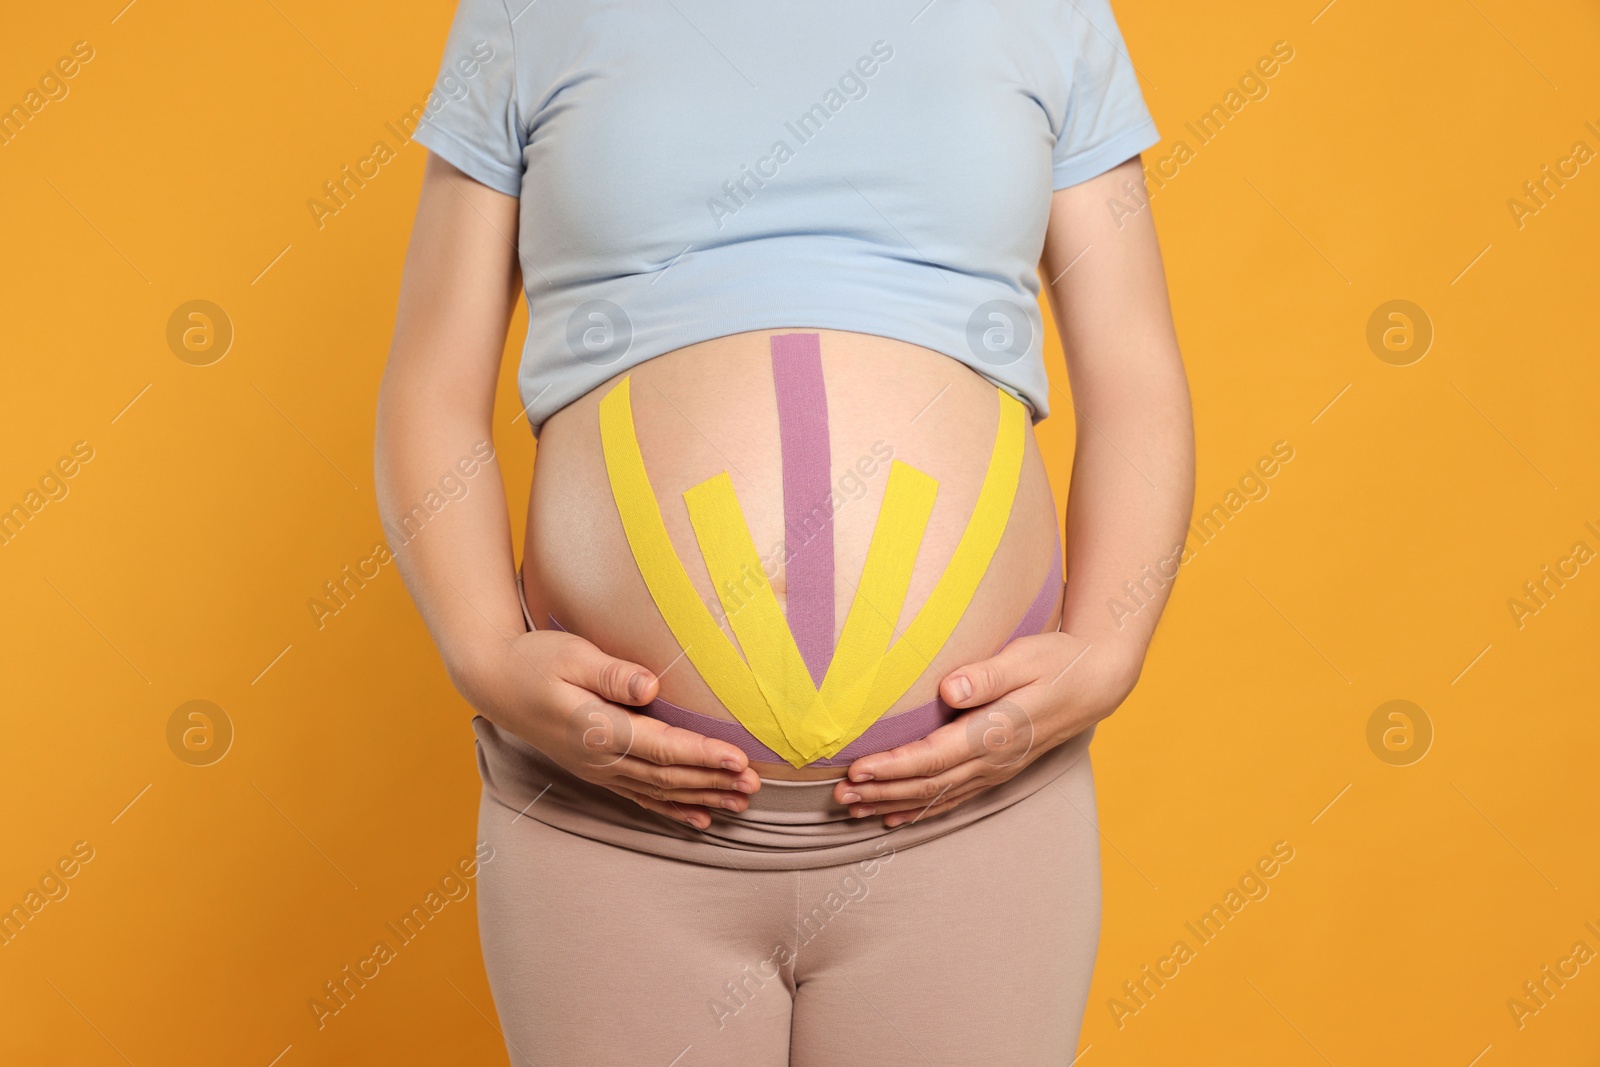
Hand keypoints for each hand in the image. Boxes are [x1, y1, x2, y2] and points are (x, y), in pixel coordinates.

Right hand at [461, 629, 760, 829]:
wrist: (496, 683)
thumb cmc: (535, 661)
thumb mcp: (570, 655)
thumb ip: (611, 673)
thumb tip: (649, 686)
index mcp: (597, 728)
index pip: (661, 747)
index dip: (701, 755)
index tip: (738, 758)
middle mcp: (600, 757)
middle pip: (667, 776)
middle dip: (713, 781)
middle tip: (754, 785)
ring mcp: (599, 768)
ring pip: (659, 790)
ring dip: (702, 797)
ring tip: (742, 803)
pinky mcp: (598, 770)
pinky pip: (641, 796)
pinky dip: (673, 809)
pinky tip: (701, 818)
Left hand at [832, 629, 1140, 825]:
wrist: (1095, 682)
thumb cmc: (1057, 662)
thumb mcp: (1026, 657)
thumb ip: (988, 674)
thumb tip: (950, 688)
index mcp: (997, 731)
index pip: (935, 756)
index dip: (895, 767)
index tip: (858, 769)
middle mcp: (994, 760)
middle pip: (928, 784)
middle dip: (881, 792)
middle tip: (839, 796)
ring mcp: (996, 771)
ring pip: (936, 797)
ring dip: (892, 804)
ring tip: (851, 810)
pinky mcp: (996, 772)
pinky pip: (953, 799)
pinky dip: (920, 811)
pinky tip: (891, 818)